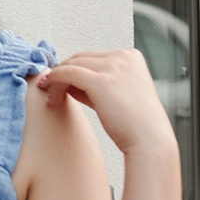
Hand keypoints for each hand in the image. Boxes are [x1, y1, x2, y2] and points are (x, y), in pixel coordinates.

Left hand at [31, 47, 178, 165]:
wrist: (149, 142)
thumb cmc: (137, 124)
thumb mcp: (119, 95)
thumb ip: (98, 84)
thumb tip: (69, 81)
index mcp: (132, 57)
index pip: (94, 57)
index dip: (75, 68)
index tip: (62, 81)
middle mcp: (124, 57)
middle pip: (82, 58)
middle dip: (63, 72)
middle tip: (49, 87)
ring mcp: (114, 67)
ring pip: (73, 65)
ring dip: (57, 79)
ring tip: (49, 95)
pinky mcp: (101, 81)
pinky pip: (68, 73)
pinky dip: (55, 81)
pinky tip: (49, 92)